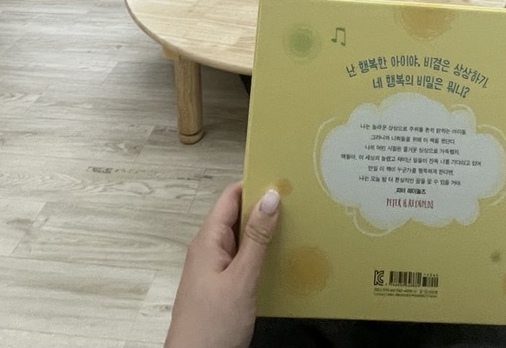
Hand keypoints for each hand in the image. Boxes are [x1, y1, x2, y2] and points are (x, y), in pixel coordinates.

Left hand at [165, 182, 279, 347]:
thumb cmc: (211, 326)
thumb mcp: (241, 279)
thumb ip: (256, 239)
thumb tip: (270, 197)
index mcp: (208, 241)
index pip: (230, 197)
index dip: (254, 184)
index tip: (282, 180)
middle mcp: (208, 250)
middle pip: (236, 216)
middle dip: (264, 208)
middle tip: (297, 203)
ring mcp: (213, 269)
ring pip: (241, 240)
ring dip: (263, 234)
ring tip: (295, 228)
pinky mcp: (221, 286)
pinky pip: (241, 260)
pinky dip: (260, 256)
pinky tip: (279, 260)